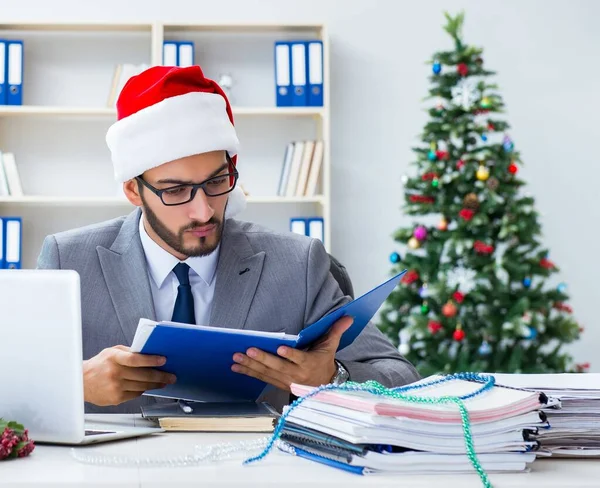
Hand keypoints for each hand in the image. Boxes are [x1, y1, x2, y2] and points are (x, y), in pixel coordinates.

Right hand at [83, 345, 176, 405]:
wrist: (81, 382)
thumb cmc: (99, 365)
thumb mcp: (112, 352)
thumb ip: (129, 352)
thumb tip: (149, 353)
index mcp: (114, 358)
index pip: (135, 359)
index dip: (151, 360)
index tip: (163, 360)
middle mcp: (114, 373)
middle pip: (143, 375)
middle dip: (160, 376)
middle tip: (171, 376)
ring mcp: (115, 387)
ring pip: (142, 386)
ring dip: (156, 385)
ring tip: (164, 382)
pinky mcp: (116, 398)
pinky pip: (135, 394)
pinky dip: (143, 390)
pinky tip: (148, 387)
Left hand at [231, 316, 352, 391]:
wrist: (322, 386)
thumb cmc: (324, 362)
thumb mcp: (331, 347)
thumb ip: (336, 330)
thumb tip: (348, 316)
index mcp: (309, 364)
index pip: (299, 359)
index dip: (290, 355)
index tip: (281, 349)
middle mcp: (295, 374)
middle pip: (278, 366)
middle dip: (263, 359)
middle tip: (250, 350)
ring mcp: (284, 380)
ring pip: (266, 373)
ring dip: (250, 365)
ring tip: (236, 358)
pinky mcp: (276, 383)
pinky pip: (261, 378)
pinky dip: (248, 372)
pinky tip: (236, 367)